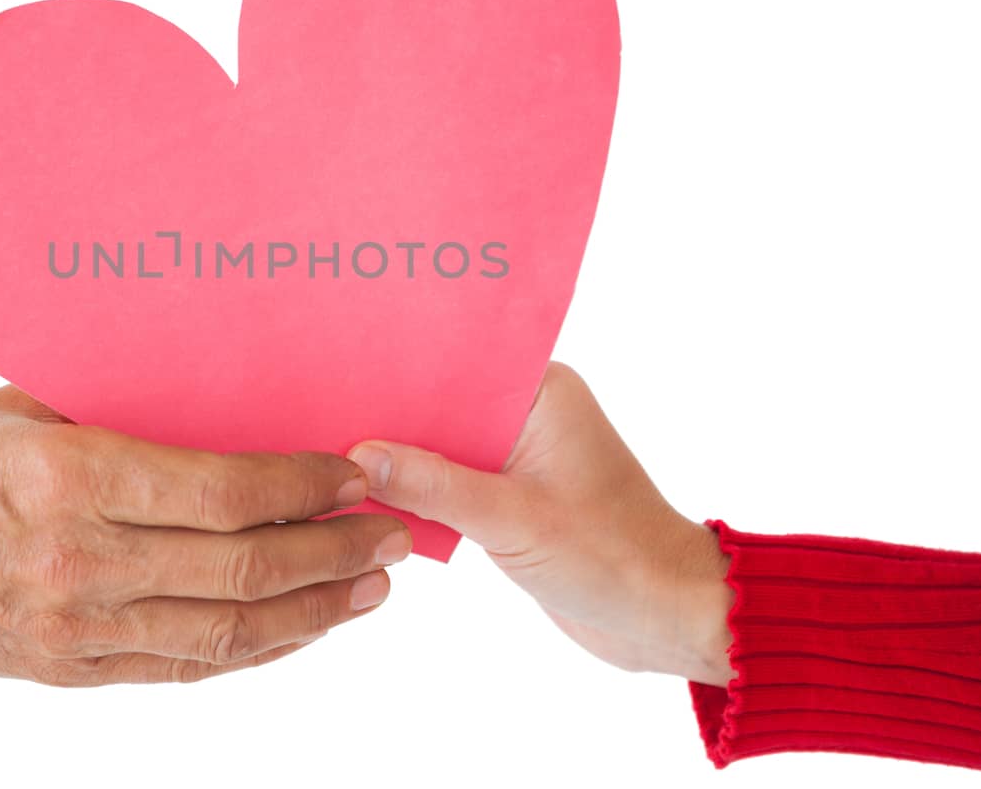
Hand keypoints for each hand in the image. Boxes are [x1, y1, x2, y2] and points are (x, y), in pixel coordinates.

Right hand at [0, 385, 409, 684]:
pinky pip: (184, 668)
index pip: (223, 491)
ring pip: (227, 632)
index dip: (303, 485)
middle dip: (333, 550)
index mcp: (71, 477)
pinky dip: (253, 652)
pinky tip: (298, 630)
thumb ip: (115, 408)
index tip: (354, 472)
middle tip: (393, 533)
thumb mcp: (17, 404)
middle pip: (243, 567)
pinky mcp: (70, 671)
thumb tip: (218, 402)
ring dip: (313, 611)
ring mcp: (77, 628)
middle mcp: (82, 561)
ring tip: (372, 589)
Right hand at [349, 363, 732, 684]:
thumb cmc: (614, 557)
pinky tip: (366, 499)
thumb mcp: (514, 519)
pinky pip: (447, 483)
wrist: (666, 618)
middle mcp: (525, 413)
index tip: (335, 368)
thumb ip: (434, 486)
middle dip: (385, 417)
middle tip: (314, 416)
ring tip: (326, 458)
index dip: (396, 367)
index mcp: (539, 390)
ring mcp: (516, 455)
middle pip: (437, 402)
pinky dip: (415, 494)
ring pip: (437, 446)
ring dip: (395, 460)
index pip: (453, 363)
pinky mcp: (508, 496)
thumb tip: (357, 457)